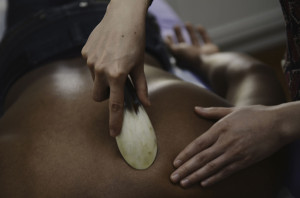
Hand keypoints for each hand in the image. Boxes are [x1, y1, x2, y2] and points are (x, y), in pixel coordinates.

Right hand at [81, 1, 150, 136]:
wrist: (122, 16)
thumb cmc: (135, 40)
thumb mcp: (140, 65)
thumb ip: (141, 87)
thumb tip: (146, 105)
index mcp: (117, 75)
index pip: (114, 104)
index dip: (114, 121)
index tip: (114, 133)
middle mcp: (100, 70)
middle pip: (98, 96)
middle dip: (106, 96)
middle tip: (117, 86)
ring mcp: (90, 61)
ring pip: (94, 81)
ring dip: (103, 79)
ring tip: (114, 63)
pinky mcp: (84, 52)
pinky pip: (90, 67)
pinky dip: (98, 66)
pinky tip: (107, 54)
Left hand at [165, 23, 218, 71]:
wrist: (207, 62)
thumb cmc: (190, 58)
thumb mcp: (176, 51)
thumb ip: (169, 45)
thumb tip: (164, 38)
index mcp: (182, 58)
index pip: (174, 49)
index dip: (170, 42)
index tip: (168, 34)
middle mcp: (191, 56)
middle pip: (183, 44)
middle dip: (179, 35)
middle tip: (175, 26)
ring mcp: (201, 52)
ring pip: (194, 40)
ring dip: (190, 32)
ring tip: (186, 23)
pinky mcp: (210, 49)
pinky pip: (205, 39)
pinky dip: (202, 33)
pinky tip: (198, 26)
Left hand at [170, 105, 284, 187]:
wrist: (278, 123)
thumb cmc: (254, 115)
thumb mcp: (231, 110)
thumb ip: (211, 112)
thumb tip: (195, 109)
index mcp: (220, 128)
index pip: (198, 144)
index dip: (185, 154)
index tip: (174, 163)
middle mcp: (225, 142)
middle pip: (201, 158)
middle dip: (186, 169)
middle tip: (173, 178)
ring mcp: (235, 153)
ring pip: (211, 168)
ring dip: (196, 177)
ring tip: (184, 183)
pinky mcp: (245, 161)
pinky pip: (226, 172)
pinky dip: (214, 179)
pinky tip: (204, 184)